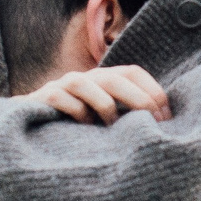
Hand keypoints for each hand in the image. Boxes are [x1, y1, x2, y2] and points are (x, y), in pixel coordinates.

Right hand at [28, 66, 170, 124]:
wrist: (34, 123)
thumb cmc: (80, 126)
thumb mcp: (107, 119)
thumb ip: (128, 116)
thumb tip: (163, 126)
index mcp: (105, 79)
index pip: (133, 72)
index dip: (153, 91)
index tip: (167, 117)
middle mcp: (86, 77)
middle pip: (114, 78)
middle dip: (137, 99)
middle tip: (152, 123)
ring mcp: (63, 85)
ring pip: (85, 84)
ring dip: (104, 106)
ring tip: (113, 127)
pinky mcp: (44, 97)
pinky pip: (61, 98)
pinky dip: (75, 112)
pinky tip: (83, 128)